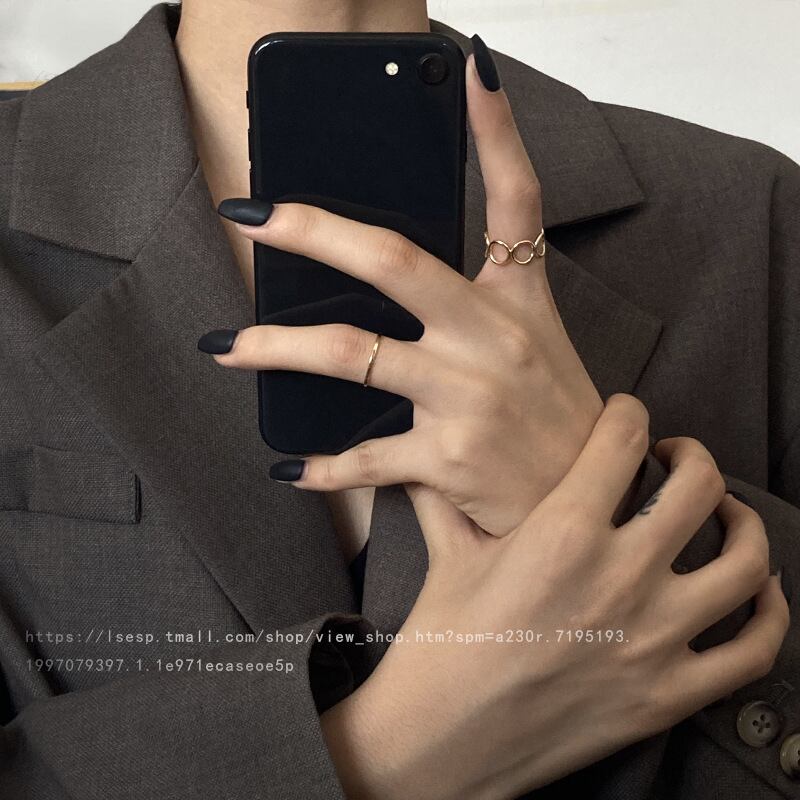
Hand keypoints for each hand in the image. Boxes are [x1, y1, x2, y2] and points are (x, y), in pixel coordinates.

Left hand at [206, 51, 601, 535]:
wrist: (595, 498)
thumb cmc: (555, 417)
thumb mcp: (532, 344)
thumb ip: (470, 309)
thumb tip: (386, 281)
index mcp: (518, 302)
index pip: (517, 200)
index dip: (499, 132)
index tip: (471, 71)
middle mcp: (493, 339)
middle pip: (395, 260)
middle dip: (314, 231)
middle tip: (253, 213)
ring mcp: (469, 396)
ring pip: (352, 354)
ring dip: (275, 349)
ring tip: (226, 349)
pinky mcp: (450, 458)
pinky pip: (366, 457)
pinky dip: (321, 467)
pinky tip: (289, 466)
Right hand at [320, 395, 788, 799]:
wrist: (445, 736)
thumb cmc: (443, 642)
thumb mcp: (448, 556)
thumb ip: (447, 494)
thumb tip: (432, 458)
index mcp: (563, 533)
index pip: (623, 440)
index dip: (630, 413)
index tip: (626, 414)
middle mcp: (619, 577)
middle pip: (698, 486)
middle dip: (691, 457)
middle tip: (676, 459)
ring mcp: (653, 639)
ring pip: (745, 562)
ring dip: (744, 526)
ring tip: (728, 515)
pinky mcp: (668, 695)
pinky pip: (752, 649)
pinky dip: (768, 613)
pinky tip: (757, 592)